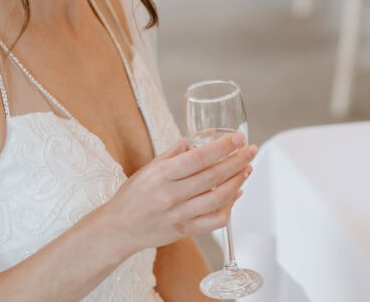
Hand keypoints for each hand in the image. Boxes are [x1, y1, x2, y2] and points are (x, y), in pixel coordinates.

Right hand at [102, 132, 256, 253]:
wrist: (119, 228)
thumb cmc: (133, 195)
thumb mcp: (149, 168)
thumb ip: (173, 154)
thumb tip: (195, 139)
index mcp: (162, 174)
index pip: (198, 158)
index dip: (222, 147)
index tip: (238, 138)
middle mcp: (171, 195)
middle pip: (213, 176)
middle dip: (237, 161)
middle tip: (250, 150)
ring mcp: (179, 215)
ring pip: (218, 198)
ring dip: (237, 181)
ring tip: (246, 168)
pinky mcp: (185, 231)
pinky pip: (214, 220)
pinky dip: (230, 207)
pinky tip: (236, 193)